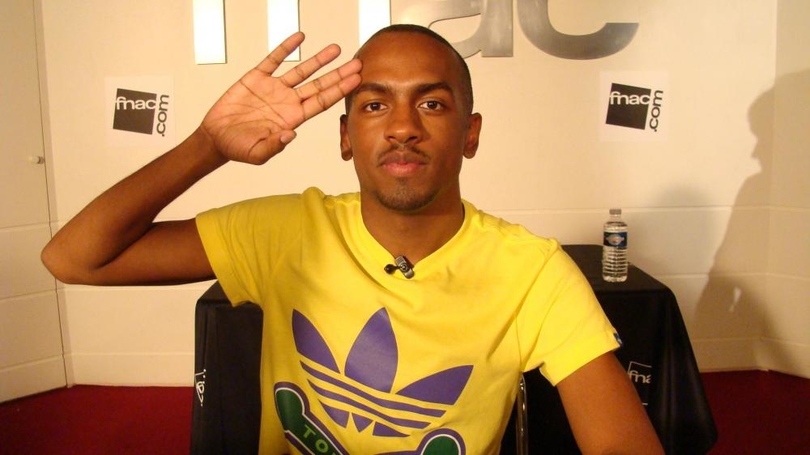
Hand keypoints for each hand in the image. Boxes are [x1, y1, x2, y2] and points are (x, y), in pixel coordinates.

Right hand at [201, 32, 361, 164]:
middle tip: (357, 63)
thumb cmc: (238, 148)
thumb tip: (291, 135)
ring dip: (319, 60)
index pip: (322, 102)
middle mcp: (288, 101)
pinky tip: (299, 38)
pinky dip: (286, 48)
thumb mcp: (257, 152)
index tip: (356, 80)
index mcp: (293, 119)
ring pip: (302, 71)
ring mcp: (274, 88)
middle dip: (339, 74)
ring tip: (336, 49)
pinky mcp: (256, 78)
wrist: (216, 137)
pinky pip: (274, 60)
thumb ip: (274, 145)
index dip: (339, 90)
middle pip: (319, 85)